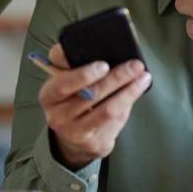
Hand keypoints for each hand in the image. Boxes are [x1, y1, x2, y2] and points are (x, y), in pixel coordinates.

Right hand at [39, 42, 151, 170]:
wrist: (74, 137)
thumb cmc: (76, 99)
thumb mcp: (70, 81)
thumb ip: (78, 64)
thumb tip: (110, 50)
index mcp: (49, 93)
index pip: (60, 82)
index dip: (81, 74)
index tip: (103, 64)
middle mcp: (57, 113)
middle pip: (89, 94)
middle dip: (115, 78)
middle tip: (135, 65)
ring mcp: (73, 130)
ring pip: (106, 109)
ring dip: (128, 91)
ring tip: (143, 77)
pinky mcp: (91, 141)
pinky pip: (113, 121)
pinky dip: (128, 102)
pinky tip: (137, 90)